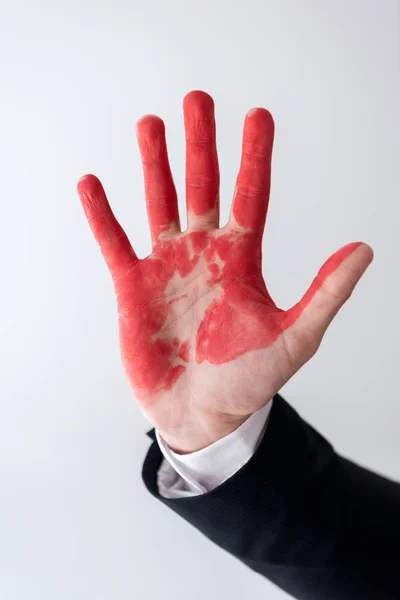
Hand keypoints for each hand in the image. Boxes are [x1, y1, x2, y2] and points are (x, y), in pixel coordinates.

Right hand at [78, 90, 372, 452]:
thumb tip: (365, 248)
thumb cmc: (248, 382)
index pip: (251, 197)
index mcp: (242, 260)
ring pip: (160, 203)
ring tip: (150, 123)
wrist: (201, 415)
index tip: (258, 116)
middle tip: (199, 99)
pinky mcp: (133, 287)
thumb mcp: (295, 338)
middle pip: (203, 187)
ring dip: (155, 164)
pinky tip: (92, 184)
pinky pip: (114, 242)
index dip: (255, 158)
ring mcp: (167, 267)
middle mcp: (205, 254)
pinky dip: (102, 215)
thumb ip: (326, 293)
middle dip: (201, 144)